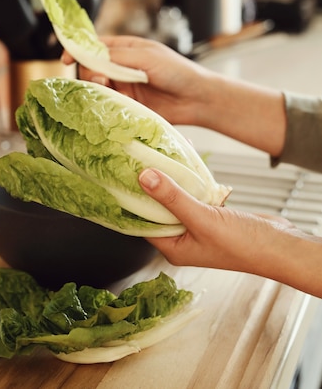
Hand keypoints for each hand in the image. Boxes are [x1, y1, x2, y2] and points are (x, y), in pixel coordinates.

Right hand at [62, 35, 207, 125]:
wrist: (197, 99)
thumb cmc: (177, 71)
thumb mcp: (147, 57)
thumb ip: (118, 57)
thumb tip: (91, 56)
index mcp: (126, 48)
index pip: (95, 46)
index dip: (78, 50)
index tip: (66, 57)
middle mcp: (121, 67)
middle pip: (92, 67)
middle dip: (91, 71)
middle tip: (102, 78)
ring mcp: (123, 87)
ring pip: (97, 86)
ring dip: (97, 87)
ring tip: (108, 89)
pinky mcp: (126, 106)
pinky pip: (107, 103)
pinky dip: (103, 103)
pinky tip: (108, 103)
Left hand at [138, 168, 298, 277]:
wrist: (279, 245)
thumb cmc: (242, 245)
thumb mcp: (202, 218)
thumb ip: (173, 198)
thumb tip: (144, 177)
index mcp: (173, 247)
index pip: (142, 222)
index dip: (131, 200)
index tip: (122, 176)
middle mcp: (182, 238)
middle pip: (157, 208)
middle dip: (150, 185)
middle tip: (138, 160)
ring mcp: (197, 225)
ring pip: (176, 197)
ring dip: (171, 178)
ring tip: (158, 154)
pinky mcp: (212, 214)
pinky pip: (193, 193)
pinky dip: (189, 178)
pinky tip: (186, 158)